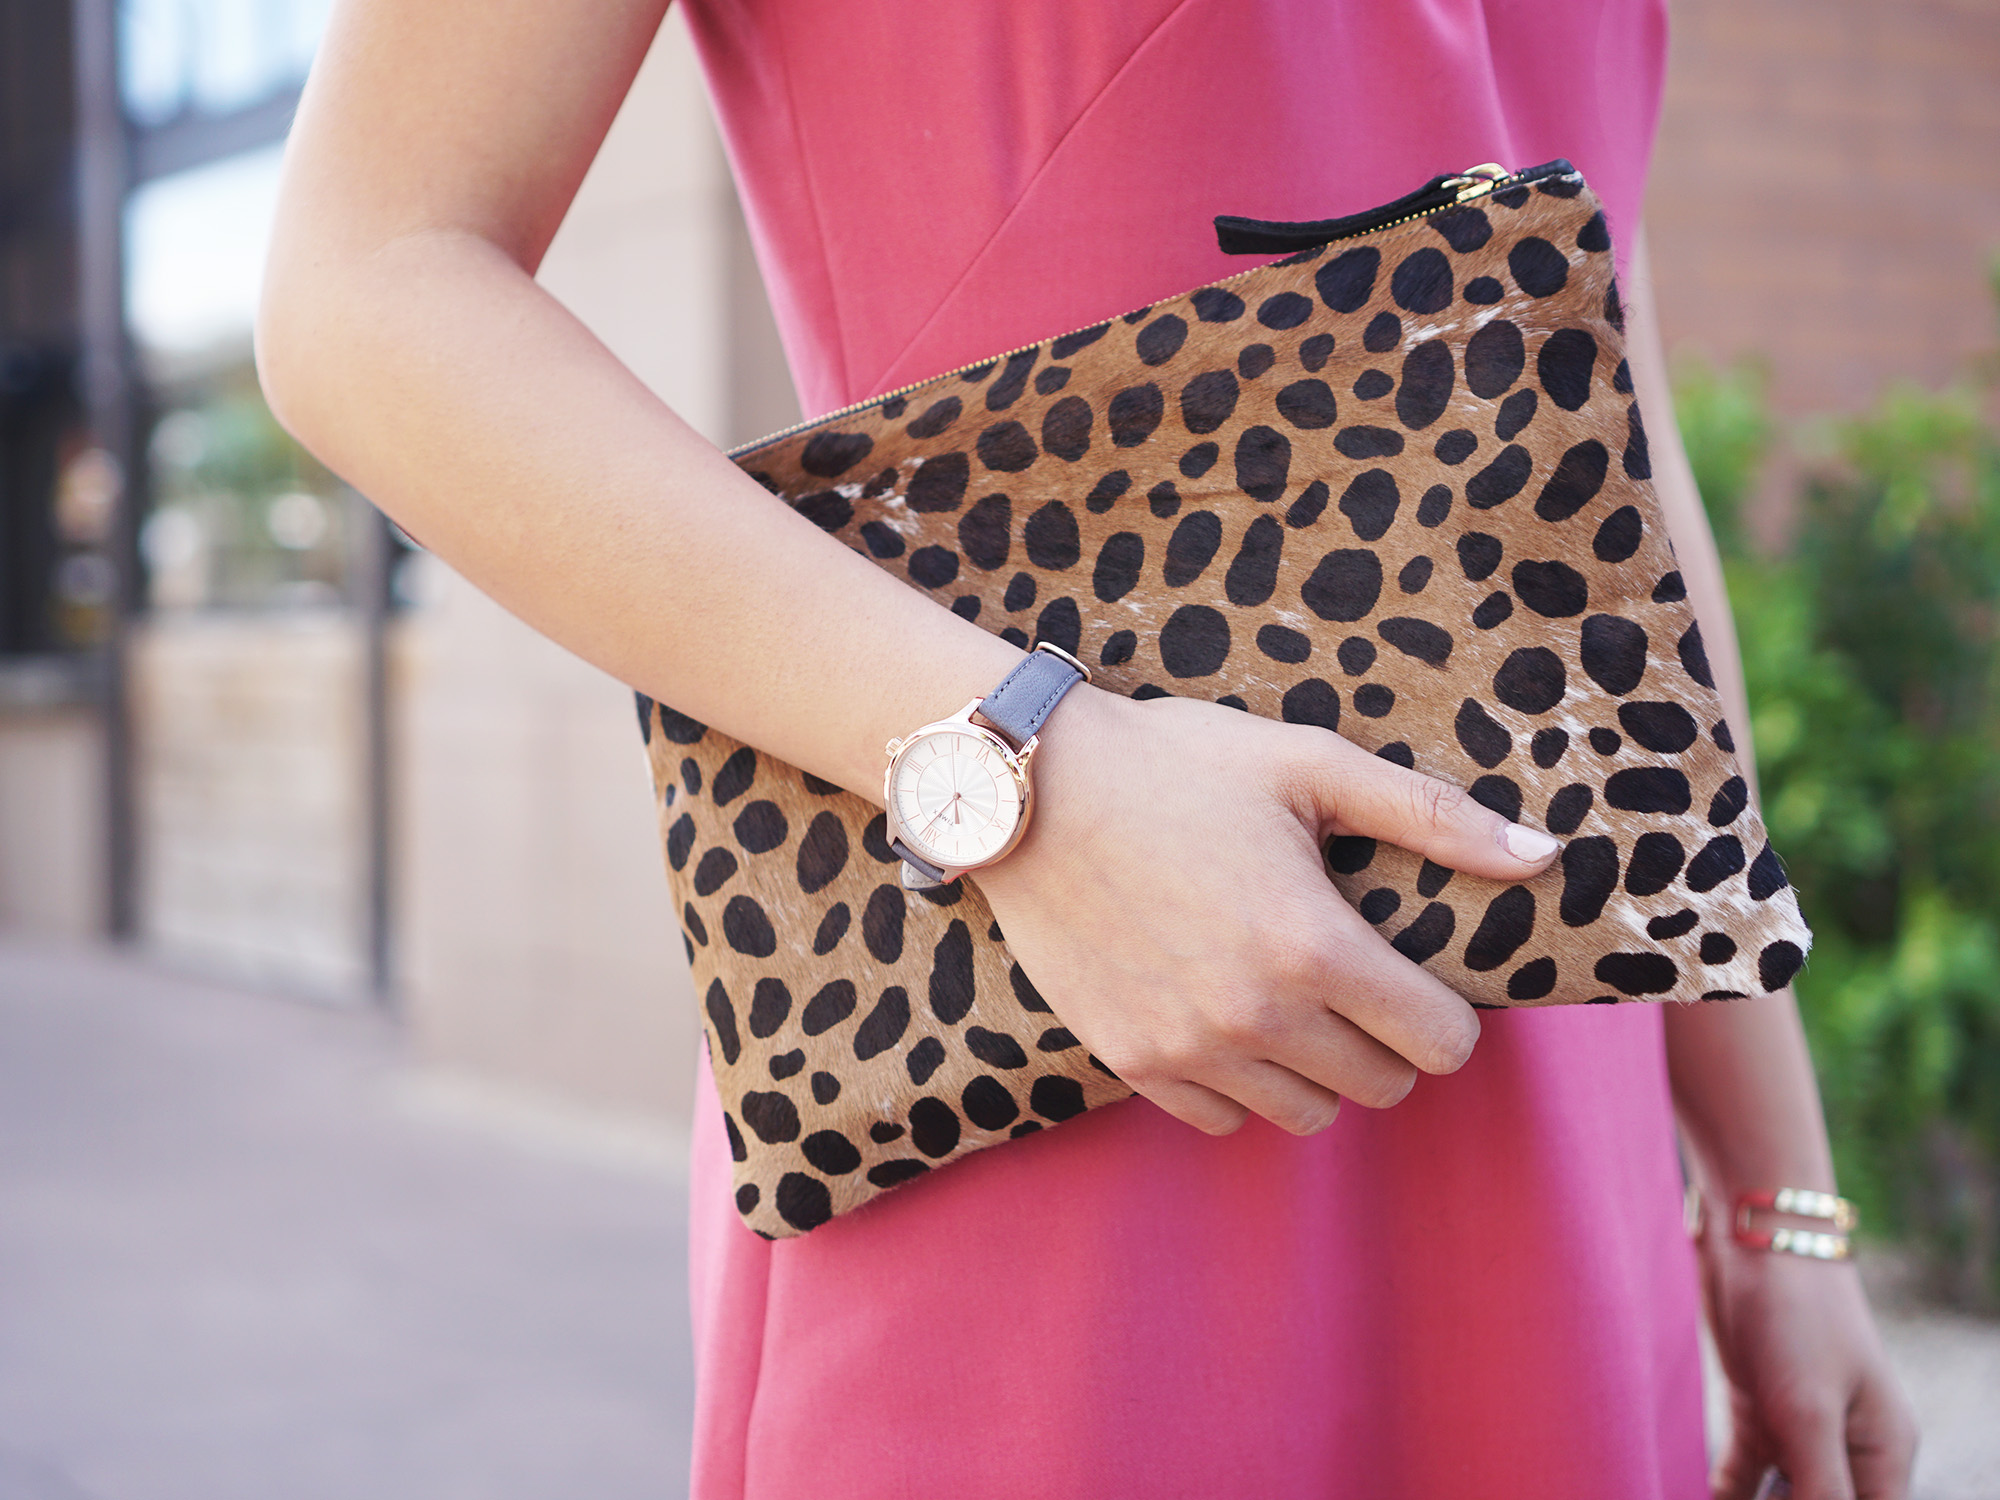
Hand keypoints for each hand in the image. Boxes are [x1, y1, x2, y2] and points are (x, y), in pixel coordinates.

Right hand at [972, 685, 1562, 1135]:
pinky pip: (1221, 1119)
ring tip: (1286, 999)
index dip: (1444, 1013)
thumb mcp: (1308, 766)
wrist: (1025, 788)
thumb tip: (1545, 856)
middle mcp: (1256, 1016)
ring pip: (1304, 1114)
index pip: (1441, 1045)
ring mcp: (1188, 1047)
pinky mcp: (1130, 1059)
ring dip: (1314, 1069)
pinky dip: (1238, 1084)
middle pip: (1382, 1086)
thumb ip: (1431, 817)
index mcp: (1315, 946)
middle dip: (1384, 1038)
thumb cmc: (1174, 764)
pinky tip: (1223, 1016)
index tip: (1411, 976)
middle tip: (1349, 978)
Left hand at [1698, 1215, 1917, 1499]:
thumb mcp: (1809, 1413)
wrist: (1753, 1234)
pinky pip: (1740, 1476)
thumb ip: (1821, 1489)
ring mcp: (1799, 1430)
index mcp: (1881, 1456)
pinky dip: (1721, 1494)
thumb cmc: (1798, 1315)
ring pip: (1776, 1498)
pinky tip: (1683, 1493)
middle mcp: (1846, 1450)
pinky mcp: (1755, 1410)